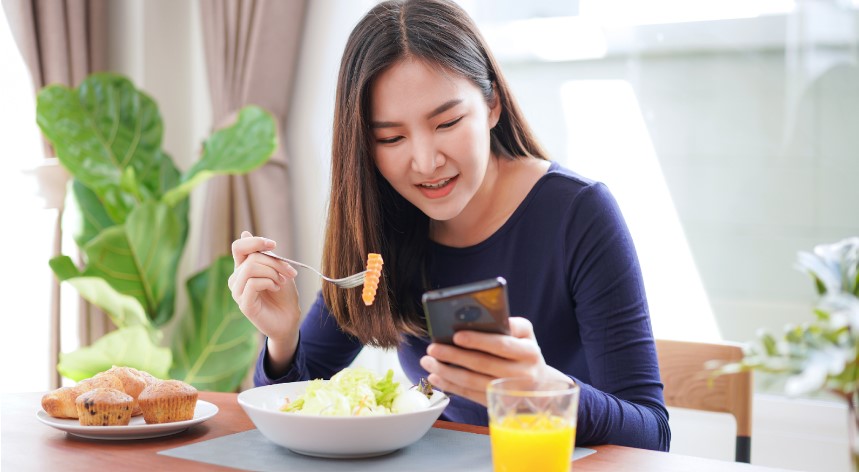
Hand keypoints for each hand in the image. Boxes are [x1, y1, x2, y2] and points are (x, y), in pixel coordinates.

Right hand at [228, 231, 300, 361]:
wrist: (290, 318)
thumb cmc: (284, 295)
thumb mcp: (277, 270)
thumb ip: (264, 254)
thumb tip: (244, 232)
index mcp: (243, 268)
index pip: (238, 247)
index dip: (255, 241)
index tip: (273, 245)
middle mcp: (236, 279)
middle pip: (250, 257)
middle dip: (274, 261)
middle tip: (289, 272)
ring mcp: (238, 292)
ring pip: (250, 268)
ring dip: (272, 272)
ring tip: (281, 282)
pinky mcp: (243, 304)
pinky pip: (252, 283)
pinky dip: (268, 282)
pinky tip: (275, 288)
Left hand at [419, 317, 569, 405]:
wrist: (539, 384)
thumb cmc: (524, 351)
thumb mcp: (525, 334)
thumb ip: (508, 324)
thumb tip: (477, 318)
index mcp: (529, 352)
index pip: (501, 345)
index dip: (478, 340)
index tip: (456, 335)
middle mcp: (523, 374)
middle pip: (482, 364)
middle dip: (453, 355)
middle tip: (432, 348)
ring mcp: (509, 392)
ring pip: (472, 382)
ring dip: (446, 372)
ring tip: (428, 362)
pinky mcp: (497, 404)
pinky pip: (469, 394)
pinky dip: (450, 386)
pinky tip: (435, 377)